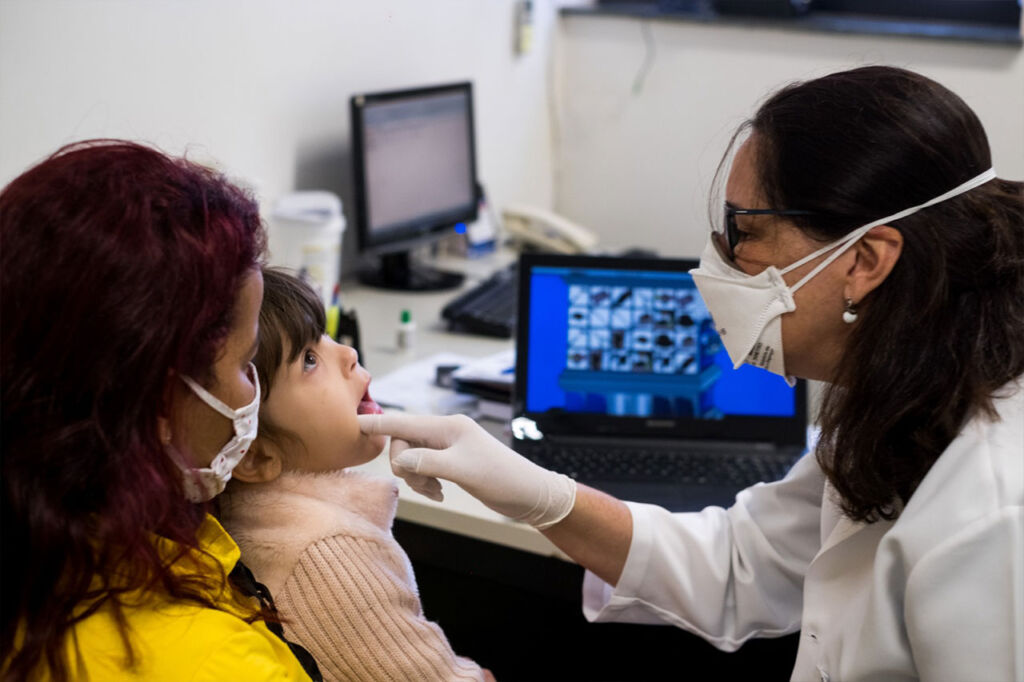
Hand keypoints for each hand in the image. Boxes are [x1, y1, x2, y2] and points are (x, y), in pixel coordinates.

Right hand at [358, 413, 575, 529]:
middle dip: (406, 466)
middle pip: (404, 443)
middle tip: (425, 483)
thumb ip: (427, 462)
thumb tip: (401, 460)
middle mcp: (446, 432)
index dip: (378, 424)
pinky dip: (426, 481)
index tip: (353, 422)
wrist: (528, 493)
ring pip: (413, 458)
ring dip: (417, 477)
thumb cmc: (501, 478)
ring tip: (436, 490)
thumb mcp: (461, 470)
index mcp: (448, 427)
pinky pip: (424, 468)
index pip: (404, 423)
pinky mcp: (452, 462)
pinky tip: (439, 492)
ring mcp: (449, 447)